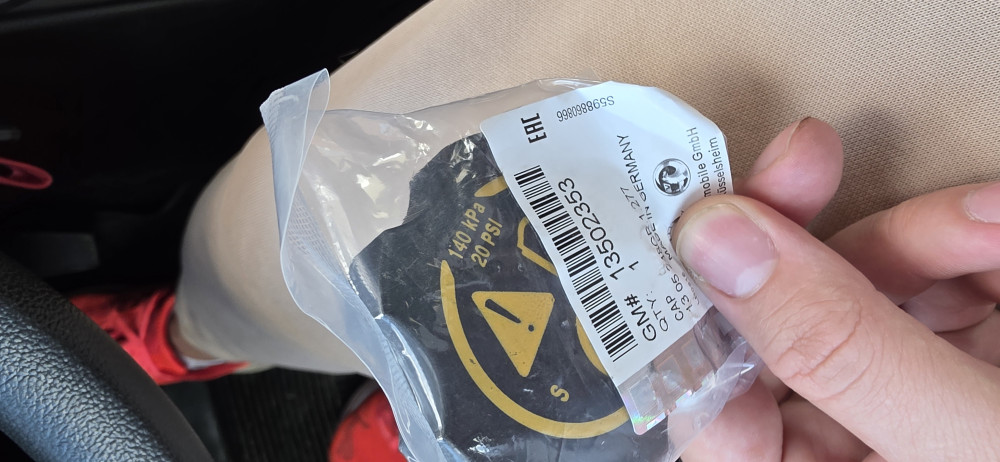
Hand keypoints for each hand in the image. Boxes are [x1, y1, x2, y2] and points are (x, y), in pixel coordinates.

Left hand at [676, 121, 999, 460]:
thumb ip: (836, 345)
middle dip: (800, 235)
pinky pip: (932, 285)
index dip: (690, 315)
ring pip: (854, 289)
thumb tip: (718, 243)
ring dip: (917, 234)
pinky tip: (996, 225)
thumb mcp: (956, 437)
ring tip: (983, 217)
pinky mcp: (958, 356)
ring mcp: (898, 399)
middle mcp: (843, 445)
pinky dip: (965, 244)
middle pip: (778, 325)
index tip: (690, 226)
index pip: (710, 408)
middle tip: (800, 158)